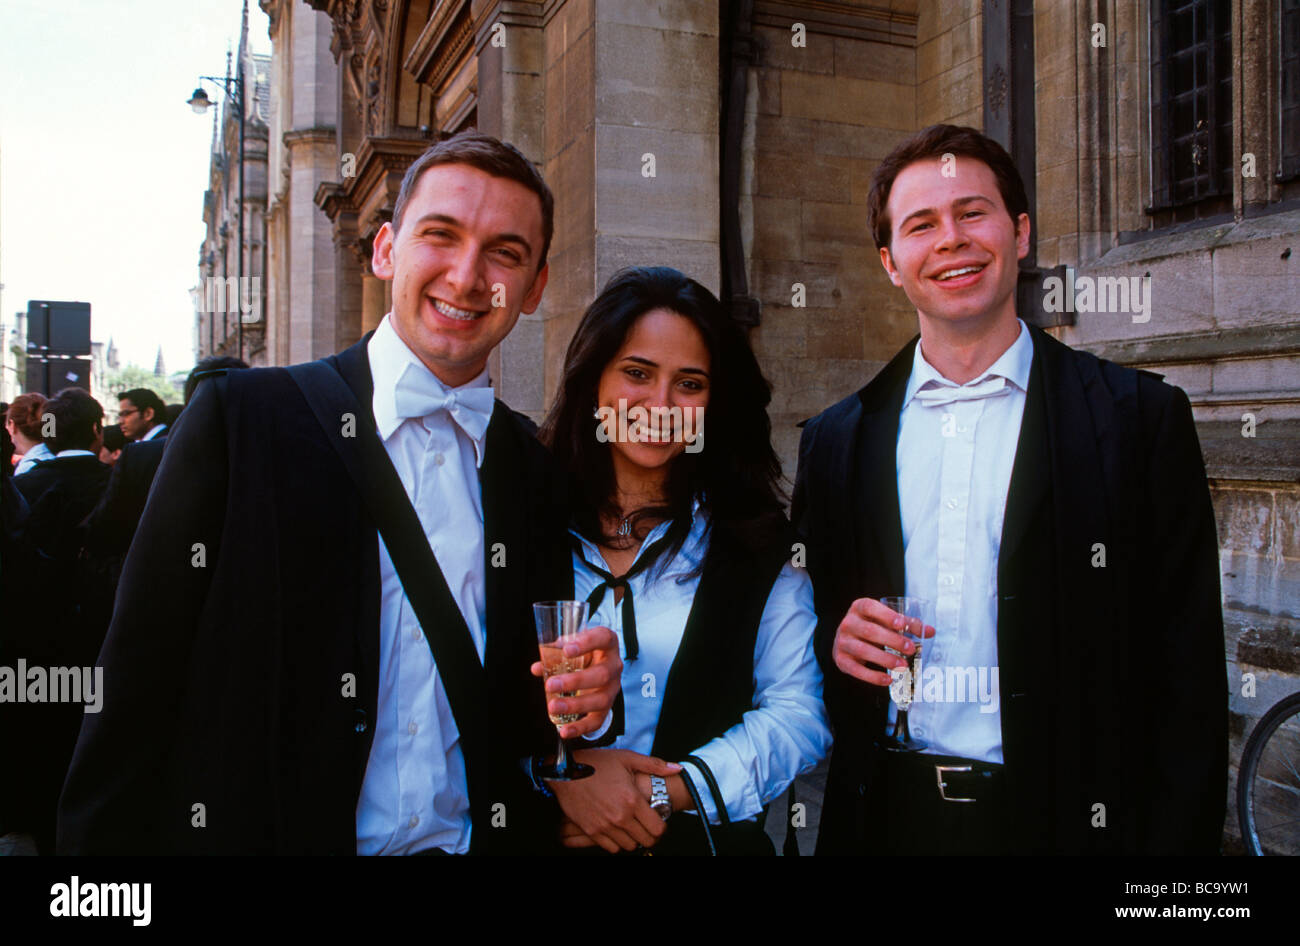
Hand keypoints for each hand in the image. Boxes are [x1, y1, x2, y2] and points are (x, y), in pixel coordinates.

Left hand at [530, 625, 622, 738]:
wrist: (599, 663)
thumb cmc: (585, 651)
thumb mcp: (572, 646)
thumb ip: (554, 654)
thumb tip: (538, 668)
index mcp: (608, 643)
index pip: (603, 638)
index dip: (587, 643)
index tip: (567, 650)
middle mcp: (614, 665)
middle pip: (602, 674)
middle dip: (575, 681)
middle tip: (551, 685)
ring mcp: (613, 687)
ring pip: (601, 699)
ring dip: (575, 705)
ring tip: (553, 706)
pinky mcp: (608, 706)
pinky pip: (597, 720)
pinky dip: (580, 727)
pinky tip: (564, 731)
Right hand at [550, 749, 680, 852]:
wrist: (564, 771)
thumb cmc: (596, 763)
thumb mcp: (626, 758)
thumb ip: (654, 765)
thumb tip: (677, 769)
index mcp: (632, 799)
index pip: (658, 828)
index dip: (662, 826)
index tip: (658, 820)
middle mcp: (620, 816)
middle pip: (646, 840)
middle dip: (650, 835)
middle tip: (647, 826)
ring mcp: (605, 826)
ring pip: (629, 846)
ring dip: (633, 839)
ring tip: (631, 827)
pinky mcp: (591, 831)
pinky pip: (611, 848)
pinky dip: (616, 843)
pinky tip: (616, 830)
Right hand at [832, 598, 934, 686]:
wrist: (846, 639)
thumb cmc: (872, 626)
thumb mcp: (885, 620)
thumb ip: (907, 624)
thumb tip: (930, 631)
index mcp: (859, 607)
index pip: (869, 607)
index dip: (885, 615)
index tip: (901, 624)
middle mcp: (848, 623)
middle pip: (869, 631)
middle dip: (892, 640)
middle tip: (911, 649)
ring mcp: (842, 642)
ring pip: (862, 650)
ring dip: (885, 659)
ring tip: (903, 666)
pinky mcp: (841, 659)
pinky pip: (855, 669)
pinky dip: (872, 677)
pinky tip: (888, 680)